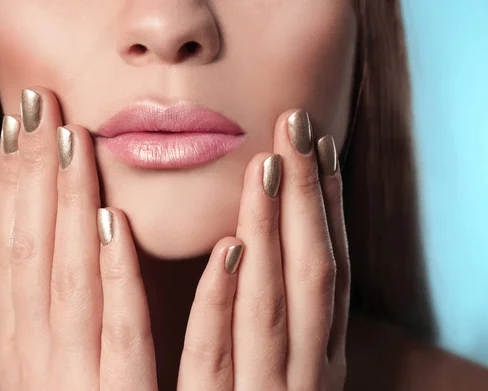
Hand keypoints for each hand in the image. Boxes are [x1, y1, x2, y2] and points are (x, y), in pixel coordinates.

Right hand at [0, 87, 157, 389]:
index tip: (21, 128)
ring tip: (78, 143)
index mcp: (30, 355)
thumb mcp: (62, 373)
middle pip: (36, 257)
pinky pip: (127, 339)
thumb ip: (60, 321)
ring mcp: (82, 387)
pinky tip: (118, 223)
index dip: (15, 191)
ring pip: (72, 285)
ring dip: (70, 209)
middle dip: (35, 180)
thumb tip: (59, 251)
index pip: (18, 257)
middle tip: (39, 107)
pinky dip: (121, 280)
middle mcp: (43, 366)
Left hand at [177, 110, 349, 389]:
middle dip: (307, 198)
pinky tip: (224, 247)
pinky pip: (212, 355)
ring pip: (268, 305)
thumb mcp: (277, 368)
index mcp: (320, 361)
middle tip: (296, 125)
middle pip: (311, 275)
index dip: (329, 207)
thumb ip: (273, 318)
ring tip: (265, 164)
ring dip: (269, 230)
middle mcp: (305, 375)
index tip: (321, 145)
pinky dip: (219, 300)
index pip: (330, 271)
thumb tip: (260, 243)